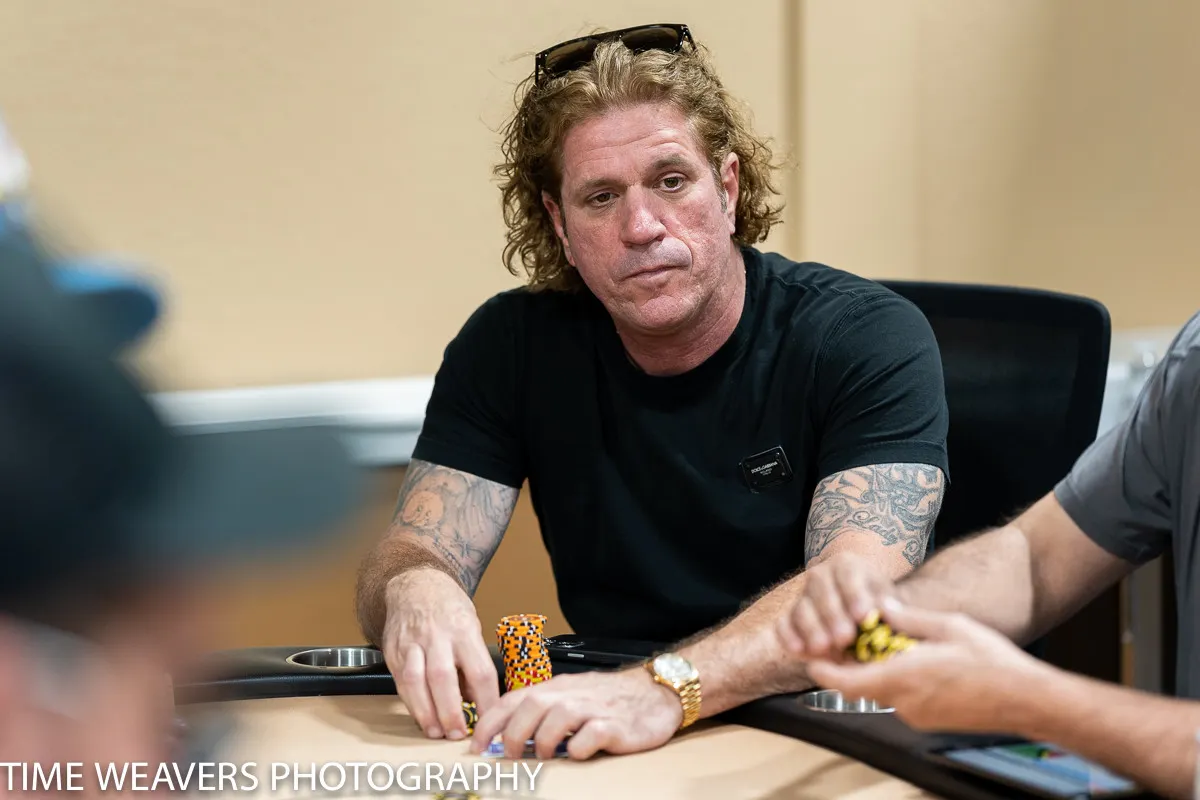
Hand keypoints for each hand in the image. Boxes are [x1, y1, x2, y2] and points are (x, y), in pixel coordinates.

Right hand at [380, 569, 499, 740]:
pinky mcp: (393, 651)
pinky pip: (401, 681)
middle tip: (457, 734)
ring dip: (426, 712)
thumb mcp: (472, 626)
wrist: (415, 584)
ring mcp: (412, 643)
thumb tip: (476, 701)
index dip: (485, 700)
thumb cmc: (448, 608)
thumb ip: (472, 662)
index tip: (489, 720)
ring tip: (436, 731)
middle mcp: (437, 636)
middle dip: (450, 711)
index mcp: (464, 630)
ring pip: (415, 681)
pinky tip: (421, 716)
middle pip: (443, 678)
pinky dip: (411, 703)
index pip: (479, 671)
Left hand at [468, 668, 682, 760]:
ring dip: (542, 739)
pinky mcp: (616, 724)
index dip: (490, 722)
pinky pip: (593, 733)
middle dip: (512, 732)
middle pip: (531, 705)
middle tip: (509, 755)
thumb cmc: (609, 698)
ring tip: (542, 755)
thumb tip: (506, 737)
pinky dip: (580, 745)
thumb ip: (542, 713)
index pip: (514, 699)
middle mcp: (571, 694)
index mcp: (556, 688)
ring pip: (558, 717)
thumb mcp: (571, 697)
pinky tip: (577, 753)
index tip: (475, 746)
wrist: (656, 690)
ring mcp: (594, 708)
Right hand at [776, 552, 898, 661]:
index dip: (854, 594)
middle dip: (832, 615)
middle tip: (845, 637)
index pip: (848, 574)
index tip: (863, 615)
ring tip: (823, 647)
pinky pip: (783, 624)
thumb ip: (888, 606)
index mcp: (847, 565)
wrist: (862, 617)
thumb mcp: (888, 602)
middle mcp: (820, 575)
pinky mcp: (790, 617)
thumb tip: (885, 610)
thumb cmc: (879, 608)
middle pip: (821, 591)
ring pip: (801, 608)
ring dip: (812, 628)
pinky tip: (798, 650)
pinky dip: (788, 636)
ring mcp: (803, 596)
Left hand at [805, 599, 1049, 732]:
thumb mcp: (948, 626)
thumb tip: (880, 606)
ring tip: (888, 644)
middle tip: (850, 639)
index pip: (845, 681)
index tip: (809, 655)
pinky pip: (901, 700)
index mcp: (901, 678)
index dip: (822, 669)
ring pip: (882, 692)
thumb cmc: (990, 660)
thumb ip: (909, 618)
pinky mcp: (930, 722)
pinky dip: (896, 681)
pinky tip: (913, 661)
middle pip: (861, 686)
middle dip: (851, 664)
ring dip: (878, 671)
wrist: (1027, 700)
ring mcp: (916, 716)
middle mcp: (903, 702)